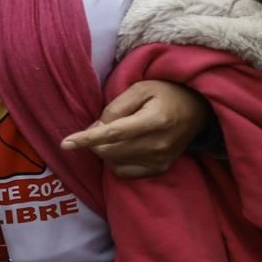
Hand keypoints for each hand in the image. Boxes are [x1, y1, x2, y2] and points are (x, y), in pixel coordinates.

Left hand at [61, 80, 214, 178]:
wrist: (196, 110)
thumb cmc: (164, 94)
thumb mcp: (139, 89)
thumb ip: (115, 108)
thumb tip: (95, 130)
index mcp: (154, 121)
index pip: (113, 134)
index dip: (87, 139)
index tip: (64, 144)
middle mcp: (158, 144)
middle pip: (110, 151)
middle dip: (94, 141)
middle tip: (100, 126)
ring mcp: (161, 159)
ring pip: (114, 162)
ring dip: (104, 150)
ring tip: (115, 134)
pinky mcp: (160, 168)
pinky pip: (125, 172)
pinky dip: (115, 161)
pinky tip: (122, 148)